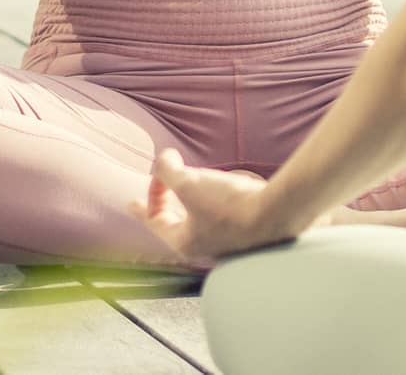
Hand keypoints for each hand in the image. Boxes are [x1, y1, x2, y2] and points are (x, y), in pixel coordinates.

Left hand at [129, 149, 305, 269]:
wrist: (275, 213)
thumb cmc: (229, 204)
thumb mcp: (189, 183)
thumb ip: (168, 171)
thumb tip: (163, 160)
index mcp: (184, 241)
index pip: (155, 222)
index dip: (143, 205)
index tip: (130, 202)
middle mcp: (203, 245)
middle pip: (176, 223)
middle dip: (165, 206)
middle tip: (159, 195)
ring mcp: (225, 239)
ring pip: (199, 220)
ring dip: (191, 202)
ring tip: (189, 188)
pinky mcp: (244, 228)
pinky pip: (220, 214)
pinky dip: (212, 201)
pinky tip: (222, 191)